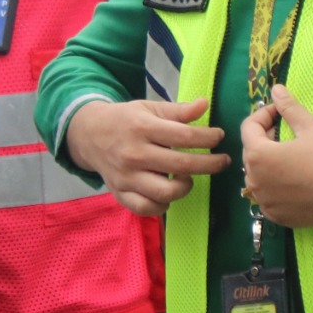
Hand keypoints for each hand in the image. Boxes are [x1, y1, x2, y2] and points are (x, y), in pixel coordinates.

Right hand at [65, 98, 226, 217]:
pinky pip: (147, 208)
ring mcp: (127, 177)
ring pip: (166, 193)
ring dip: (186, 186)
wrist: (89, 135)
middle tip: (223, 161)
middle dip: (211, 164)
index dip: (209, 137)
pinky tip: (169, 193)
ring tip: (190, 177)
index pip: (185, 136)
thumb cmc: (126, 120)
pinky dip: (163, 205)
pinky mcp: (120, 194)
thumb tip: (204, 104)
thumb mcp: (149, 108)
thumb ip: (178, 110)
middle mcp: (134, 155)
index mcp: (142, 128)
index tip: (219, 136)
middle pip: (182, 165)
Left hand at [240, 85, 312, 228]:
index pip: (248, 128)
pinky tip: (293, 181)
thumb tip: (276, 89)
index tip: (279, 112)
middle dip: (265, 139)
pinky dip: (274, 187)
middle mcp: (254, 180)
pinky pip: (267, 197)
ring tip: (289, 157)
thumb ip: (289, 107)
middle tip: (286, 133)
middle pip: (251, 153)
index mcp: (258, 155)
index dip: (264, 115)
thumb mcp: (310, 126)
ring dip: (268, 164)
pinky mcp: (276, 216)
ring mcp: (264, 201)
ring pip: (257, 176)